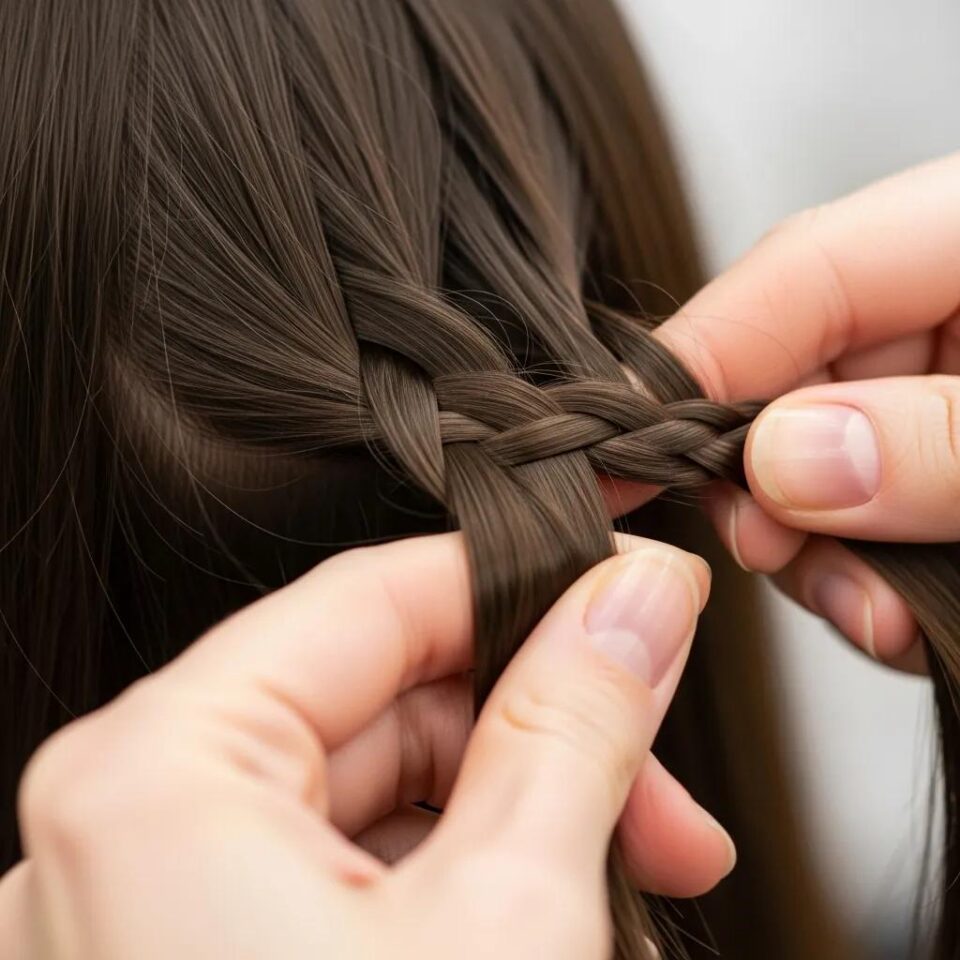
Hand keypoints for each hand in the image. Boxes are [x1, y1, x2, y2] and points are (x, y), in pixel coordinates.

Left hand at [0, 533, 731, 959]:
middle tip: (660, 761)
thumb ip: (577, 723)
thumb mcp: (512, 923)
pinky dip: (460, 864)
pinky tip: (550, 902)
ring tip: (635, 857)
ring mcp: (153, 903)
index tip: (628, 585)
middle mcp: (129, 827)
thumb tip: (635, 599)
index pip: (370, 596)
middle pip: (377, 690)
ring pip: (373, 776)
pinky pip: (347, 857)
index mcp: (157, 775)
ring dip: (516, 801)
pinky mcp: (202, 959)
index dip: (519, 580)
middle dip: (539, 718)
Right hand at [629, 153, 959, 671]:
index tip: (618, 446)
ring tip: (873, 615)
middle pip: (792, 380)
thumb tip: (787, 462)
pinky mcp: (942, 472)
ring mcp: (940, 399)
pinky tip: (897, 617)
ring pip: (820, 469)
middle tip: (770, 552)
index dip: (696, 359)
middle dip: (767, 487)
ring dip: (826, 557)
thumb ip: (941, 438)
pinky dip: (869, 581)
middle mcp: (947, 315)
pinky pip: (872, 520)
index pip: (798, 274)